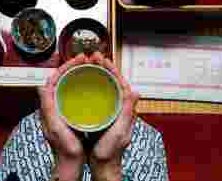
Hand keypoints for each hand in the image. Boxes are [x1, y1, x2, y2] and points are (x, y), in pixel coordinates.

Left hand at [38, 54, 88, 180]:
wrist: (70, 163)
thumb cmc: (64, 148)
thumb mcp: (54, 126)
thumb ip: (47, 107)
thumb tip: (41, 86)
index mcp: (48, 105)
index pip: (54, 78)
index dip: (65, 66)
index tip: (77, 59)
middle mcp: (54, 104)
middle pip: (62, 78)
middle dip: (73, 66)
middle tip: (85, 58)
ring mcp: (63, 108)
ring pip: (69, 84)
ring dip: (78, 73)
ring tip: (88, 66)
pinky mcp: (71, 112)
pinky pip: (75, 93)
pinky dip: (82, 84)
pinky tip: (92, 84)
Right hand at [88, 52, 139, 180]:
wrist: (103, 165)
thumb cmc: (111, 151)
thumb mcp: (120, 131)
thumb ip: (128, 113)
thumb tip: (136, 92)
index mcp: (125, 108)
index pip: (120, 83)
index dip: (112, 69)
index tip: (103, 59)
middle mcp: (119, 107)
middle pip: (112, 82)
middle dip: (104, 67)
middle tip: (94, 57)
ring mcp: (111, 110)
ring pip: (106, 87)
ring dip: (98, 74)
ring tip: (89, 64)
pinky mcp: (102, 114)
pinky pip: (99, 95)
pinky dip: (93, 86)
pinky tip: (85, 82)